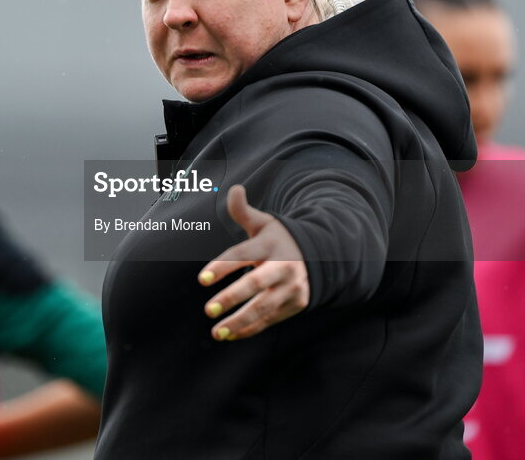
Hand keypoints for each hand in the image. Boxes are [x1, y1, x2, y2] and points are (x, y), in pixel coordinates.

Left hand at [198, 184, 309, 340]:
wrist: (322, 256)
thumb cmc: (279, 239)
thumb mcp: (264, 223)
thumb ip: (243, 211)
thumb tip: (234, 188)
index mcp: (270, 245)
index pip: (243, 255)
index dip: (221, 266)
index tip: (201, 279)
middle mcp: (283, 266)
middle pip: (256, 283)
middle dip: (232, 297)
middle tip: (208, 309)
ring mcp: (291, 287)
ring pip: (264, 307)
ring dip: (240, 321)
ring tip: (216, 332)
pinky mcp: (296, 304)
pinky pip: (270, 319)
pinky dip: (250, 329)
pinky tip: (230, 335)